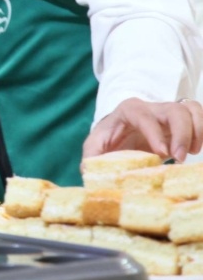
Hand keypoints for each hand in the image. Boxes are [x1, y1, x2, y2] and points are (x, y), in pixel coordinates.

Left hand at [83, 97, 202, 162]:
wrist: (121, 135)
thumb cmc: (108, 140)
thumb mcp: (95, 147)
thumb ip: (91, 157)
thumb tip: (89, 171)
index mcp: (129, 111)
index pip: (144, 116)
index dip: (154, 133)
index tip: (162, 153)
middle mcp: (151, 108)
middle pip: (175, 110)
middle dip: (182, 134)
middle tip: (180, 158)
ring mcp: (169, 113)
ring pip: (192, 110)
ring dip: (198, 131)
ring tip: (191, 153)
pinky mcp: (183, 120)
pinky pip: (200, 117)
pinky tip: (197, 149)